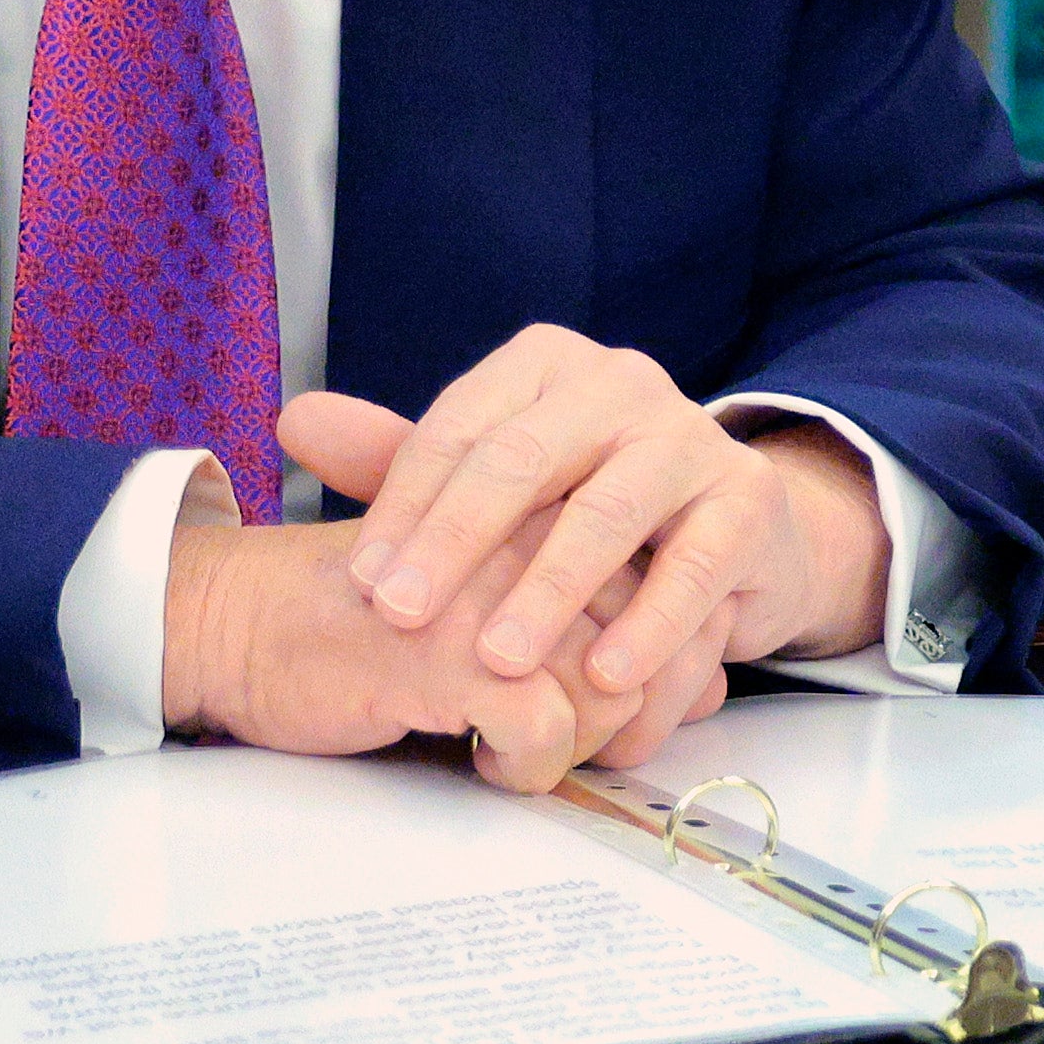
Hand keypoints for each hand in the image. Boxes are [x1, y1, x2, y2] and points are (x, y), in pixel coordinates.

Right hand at [156, 502, 705, 789]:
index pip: (664, 586)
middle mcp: (528, 532)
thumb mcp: (500, 606)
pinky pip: (547, 728)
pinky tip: (485, 761)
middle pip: (645, 641)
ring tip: (520, 749)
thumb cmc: (371, 620)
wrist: (236, 622)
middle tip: (565, 741)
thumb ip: (607, 635)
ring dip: (578, 745)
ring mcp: (490, 592)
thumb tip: (707, 685)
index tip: (615, 706)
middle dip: (625, 714)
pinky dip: (529, 766)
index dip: (659, 665)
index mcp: (542, 503)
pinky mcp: (448, 655)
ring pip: (608, 688)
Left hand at [303, 326, 892, 726]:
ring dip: (548, 592)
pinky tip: (604, 676)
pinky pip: (696, 565)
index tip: (364, 582)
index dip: (405, 504)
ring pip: (610, 512)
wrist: (734, 531)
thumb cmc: (587, 507)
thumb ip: (399, 460)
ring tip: (495, 661)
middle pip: (525, 458)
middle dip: (456, 542)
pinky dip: (650, 624)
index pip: (462, 425)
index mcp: (549, 367)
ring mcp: (692, 438)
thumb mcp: (496, 484)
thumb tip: (293, 419)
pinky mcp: (750, 500)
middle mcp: (622, 384)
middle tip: (400, 615)